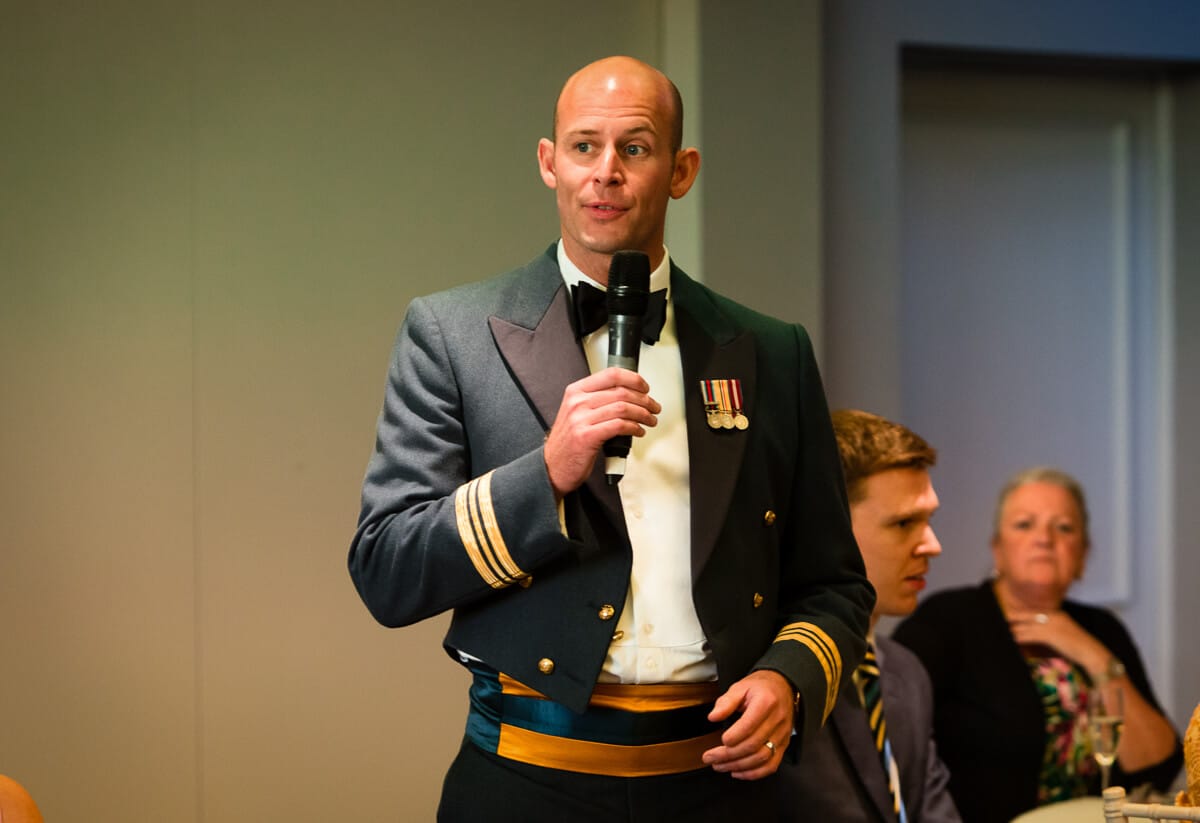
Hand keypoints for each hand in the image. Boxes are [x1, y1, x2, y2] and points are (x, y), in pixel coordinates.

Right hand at [543, 367, 659, 496]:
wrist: (552, 467)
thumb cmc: (568, 442)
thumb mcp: (577, 413)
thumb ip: (597, 400)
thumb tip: (627, 395)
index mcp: (576, 391)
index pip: (611, 374)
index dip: (633, 379)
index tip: (644, 387)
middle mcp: (577, 402)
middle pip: (621, 391)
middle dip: (644, 399)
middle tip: (653, 406)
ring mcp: (581, 419)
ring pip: (623, 408)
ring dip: (643, 414)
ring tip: (650, 420)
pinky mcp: (587, 436)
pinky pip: (619, 426)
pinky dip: (634, 427)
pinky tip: (638, 431)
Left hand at [702, 670, 794, 779]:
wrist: (783, 687)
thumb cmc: (760, 687)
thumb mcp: (741, 687)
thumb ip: (726, 702)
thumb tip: (713, 717)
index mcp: (765, 703)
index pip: (749, 726)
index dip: (733, 737)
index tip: (721, 740)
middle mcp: (776, 720)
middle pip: (753, 745)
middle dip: (729, 755)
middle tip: (710, 758)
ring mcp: (782, 735)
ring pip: (761, 758)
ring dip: (738, 765)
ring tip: (719, 765)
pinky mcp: (783, 745)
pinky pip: (771, 765)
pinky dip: (753, 773)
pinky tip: (737, 772)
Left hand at [1008, 608, 1111, 674]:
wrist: (1093, 653)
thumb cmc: (1079, 647)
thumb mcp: (1064, 632)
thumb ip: (1050, 629)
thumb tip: (1034, 632)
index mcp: (1056, 613)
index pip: (1032, 611)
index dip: (1018, 613)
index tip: (1006, 615)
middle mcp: (1052, 616)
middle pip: (1025, 615)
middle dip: (1011, 618)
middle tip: (998, 619)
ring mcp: (1051, 624)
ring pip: (1025, 625)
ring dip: (1012, 629)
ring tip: (1000, 631)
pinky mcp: (1050, 635)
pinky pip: (1029, 635)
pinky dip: (1018, 638)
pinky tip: (1011, 640)